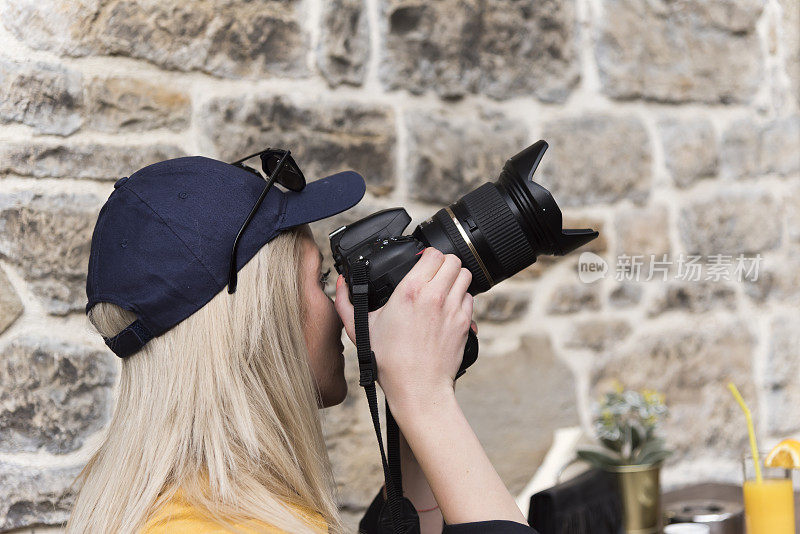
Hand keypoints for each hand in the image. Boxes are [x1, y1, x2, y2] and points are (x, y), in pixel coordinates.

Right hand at [334, 247, 473, 413]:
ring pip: (465, 275)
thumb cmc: (389, 362)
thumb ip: (346, 303)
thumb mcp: (360, 329)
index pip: (432, 253)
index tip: (420, 262)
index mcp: (410, 291)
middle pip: (452, 259)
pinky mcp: (465, 323)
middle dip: (443, 263)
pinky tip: (449, 307)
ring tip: (443, 287)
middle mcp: (435, 296)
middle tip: (433, 273)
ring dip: (454, 277)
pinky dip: (462, 298)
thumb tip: (342, 283)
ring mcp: (453, 309)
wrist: (417, 388)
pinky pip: (470, 298)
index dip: (426, 254)